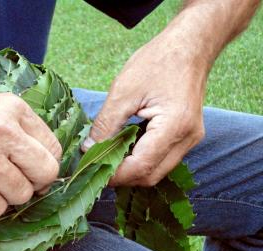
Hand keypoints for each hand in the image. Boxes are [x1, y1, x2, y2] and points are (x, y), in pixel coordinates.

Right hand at [0, 86, 61, 216]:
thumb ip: (19, 128)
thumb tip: (43, 163)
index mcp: (14, 109)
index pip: (54, 149)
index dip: (44, 165)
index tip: (30, 171)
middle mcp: (4, 130)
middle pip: (46, 173)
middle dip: (34, 184)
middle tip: (16, 183)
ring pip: (21, 194)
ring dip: (8, 197)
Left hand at [83, 36, 206, 186]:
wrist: (190, 46)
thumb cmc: (158, 61)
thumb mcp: (123, 91)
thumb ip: (105, 124)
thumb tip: (88, 150)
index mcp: (174, 126)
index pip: (141, 166)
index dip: (113, 174)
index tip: (90, 168)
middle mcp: (187, 138)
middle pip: (150, 175)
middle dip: (121, 176)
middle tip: (95, 165)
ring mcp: (189, 139)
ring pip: (156, 170)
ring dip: (130, 168)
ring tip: (106, 156)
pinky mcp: (186, 136)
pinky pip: (161, 158)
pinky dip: (140, 158)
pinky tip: (123, 146)